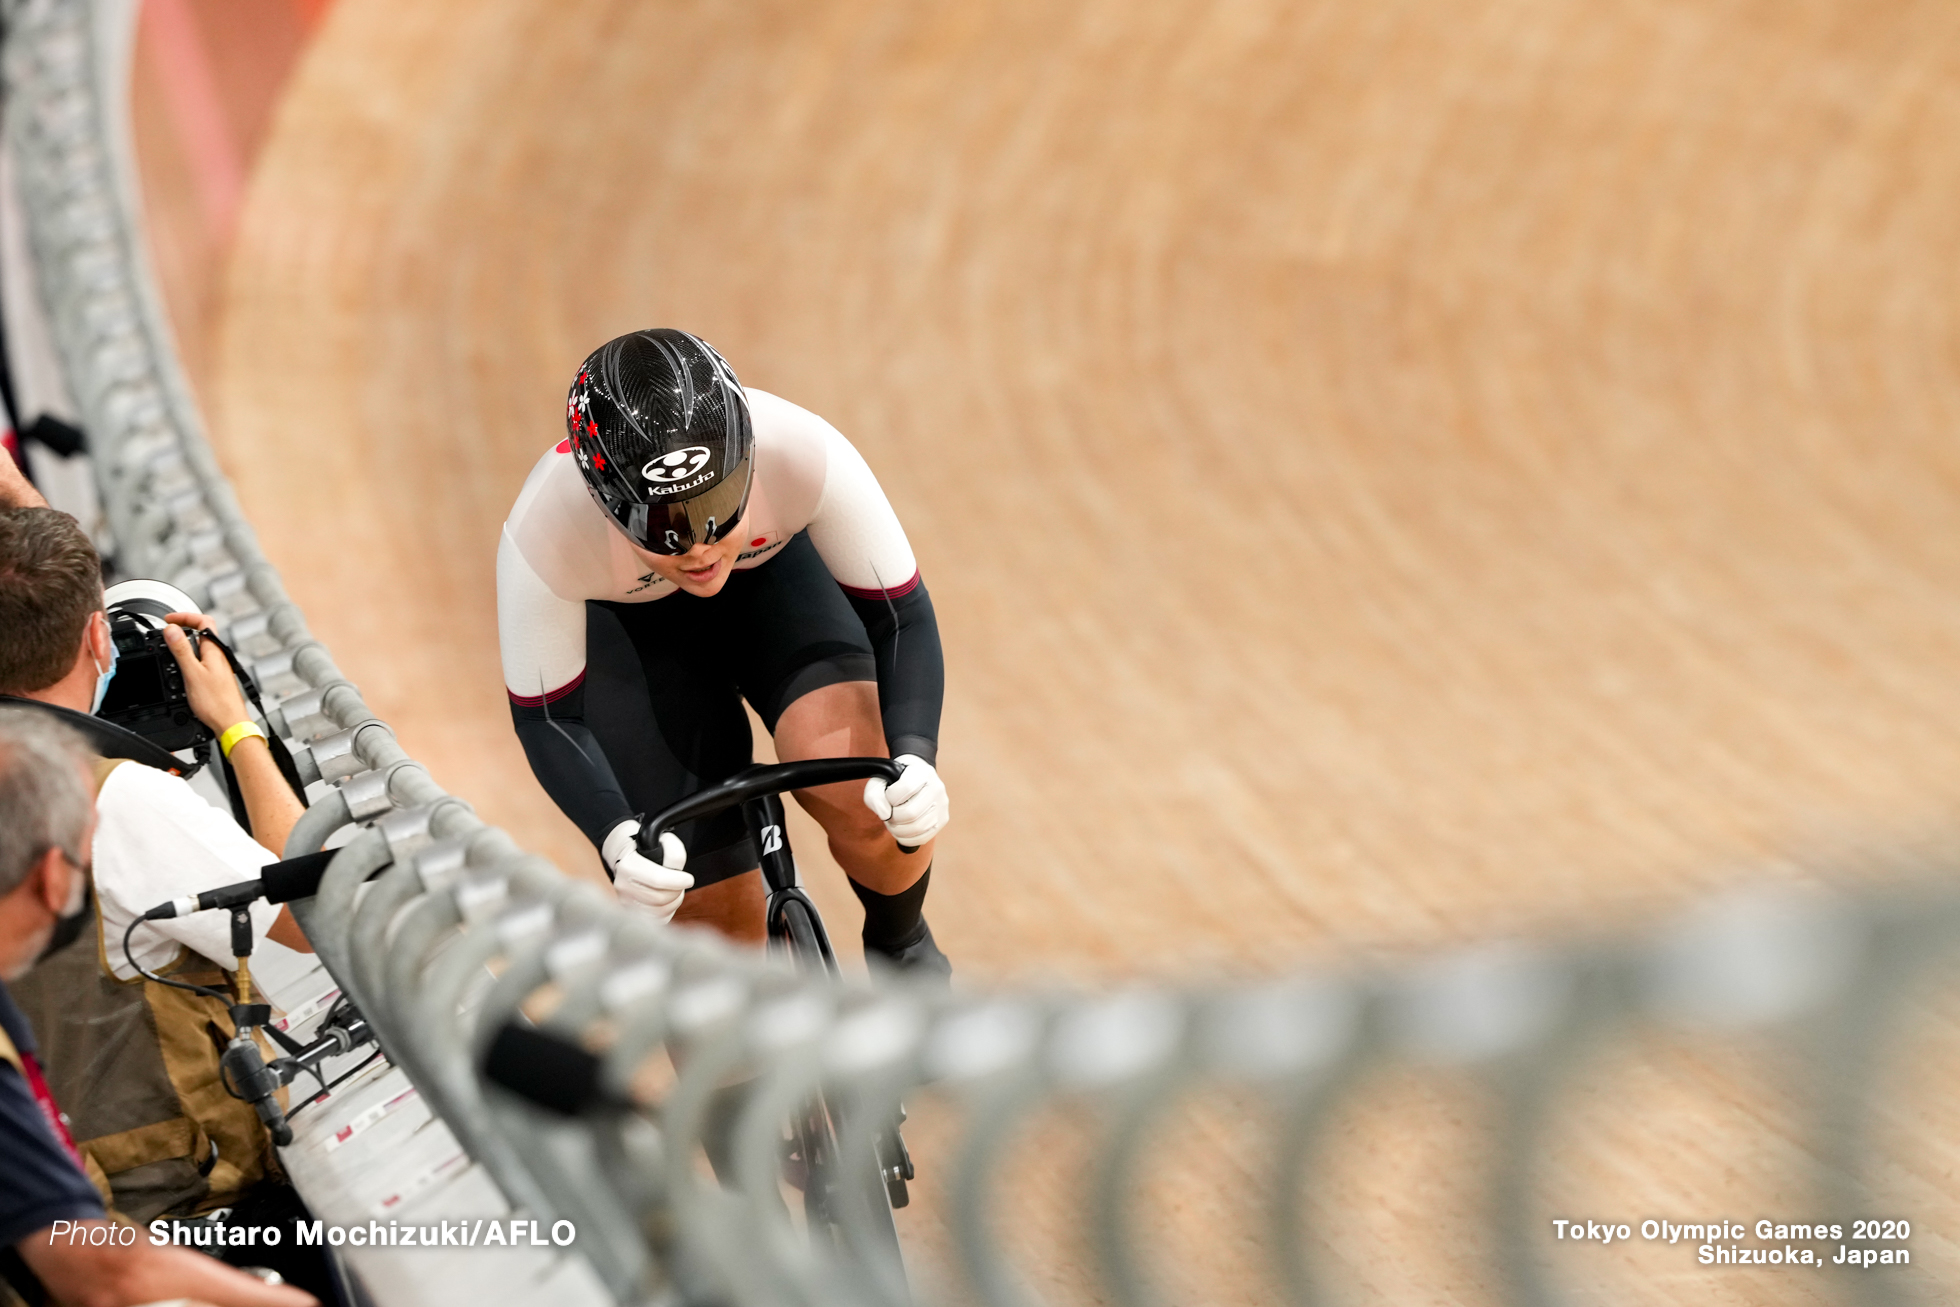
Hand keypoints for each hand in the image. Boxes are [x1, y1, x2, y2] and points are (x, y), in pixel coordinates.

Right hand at [161, 613, 253, 733]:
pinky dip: (187, 659)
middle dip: (182, 628)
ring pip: (199, 648)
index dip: (185, 616)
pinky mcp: (215, 677)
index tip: (168, 619)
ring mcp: (217, 666)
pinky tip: (179, 668)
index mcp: (214, 650)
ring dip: (183, 644)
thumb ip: (182, 650)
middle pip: (201, 632)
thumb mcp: (192, 673)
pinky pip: (200, 661)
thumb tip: (172, 628)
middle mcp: (218, 656)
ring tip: (167, 647)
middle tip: (164, 632)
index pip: (203, 621)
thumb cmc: (216, 703)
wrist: (229, 723)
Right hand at [604, 819, 692, 921]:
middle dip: (677, 890)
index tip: (689, 879)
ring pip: (660, 911)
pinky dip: (668, 910)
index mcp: (628, 866)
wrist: (624, 856)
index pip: (658, 880)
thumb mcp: (660, 840)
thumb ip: (674, 852)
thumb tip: (679, 868)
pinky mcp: (630, 913)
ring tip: (674, 889)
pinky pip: (657, 919)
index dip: (678, 881)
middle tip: (682, 882)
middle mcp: (624, 886)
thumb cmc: (645, 848)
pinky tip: (668, 899)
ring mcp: (625, 902)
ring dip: (674, 900)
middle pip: (661, 898)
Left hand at [864, 755, 948, 845]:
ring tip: (894, 822)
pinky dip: (906, 838)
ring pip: (917, 828)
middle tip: (889, 814)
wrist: (913, 777)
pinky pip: (923, 838)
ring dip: (898, 829)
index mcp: (923, 772)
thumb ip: (874, 796)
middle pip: (911, 813)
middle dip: (893, 817)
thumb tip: (885, 814)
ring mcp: (942, 805)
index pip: (905, 788)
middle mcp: (937, 787)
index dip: (890, 797)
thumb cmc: (895, 780)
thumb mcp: (879, 781)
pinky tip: (901, 830)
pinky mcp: (942, 819)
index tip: (888, 796)